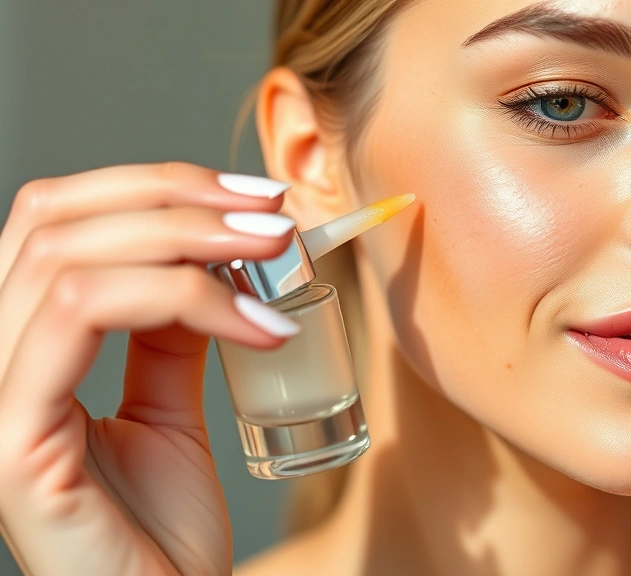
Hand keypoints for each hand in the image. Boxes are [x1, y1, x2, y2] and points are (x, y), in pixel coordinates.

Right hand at [0, 164, 298, 575]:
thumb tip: (207, 257)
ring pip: (67, 258)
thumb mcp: (168, 408)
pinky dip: (183, 301)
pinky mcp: (11, 439)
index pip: (56, 222)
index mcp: (21, 348)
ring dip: (188, 240)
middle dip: (177, 198)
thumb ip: (168, 333)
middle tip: (271, 216)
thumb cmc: (160, 529)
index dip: (152, 186)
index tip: (251, 198)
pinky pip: (79, 316)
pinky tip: (257, 326)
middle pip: (54, 220)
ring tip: (273, 256)